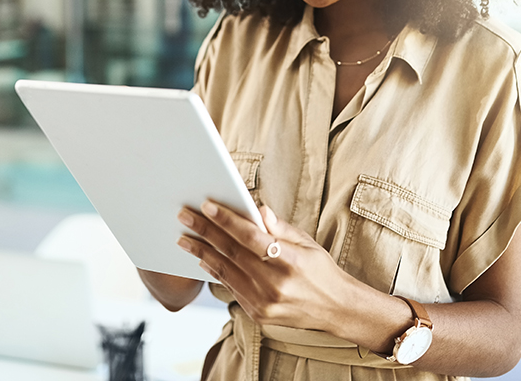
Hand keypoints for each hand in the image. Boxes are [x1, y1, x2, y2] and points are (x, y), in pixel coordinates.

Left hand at [176, 201, 353, 330]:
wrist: (336, 308)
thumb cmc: (320, 270)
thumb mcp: (307, 243)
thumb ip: (279, 227)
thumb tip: (257, 209)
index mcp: (291, 261)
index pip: (251, 237)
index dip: (227, 220)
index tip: (206, 206)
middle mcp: (276, 284)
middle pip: (233, 253)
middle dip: (205, 232)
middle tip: (184, 216)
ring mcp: (265, 302)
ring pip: (226, 272)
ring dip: (202, 252)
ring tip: (184, 238)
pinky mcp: (258, 314)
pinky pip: (231, 288)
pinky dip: (216, 271)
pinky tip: (203, 258)